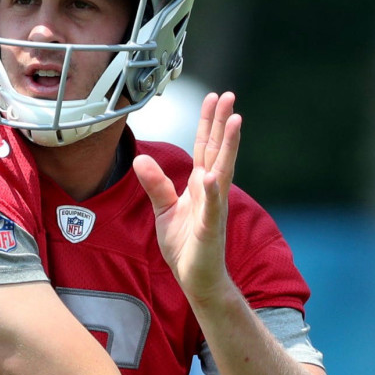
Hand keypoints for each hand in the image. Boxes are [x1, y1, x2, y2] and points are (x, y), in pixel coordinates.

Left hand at [133, 92, 241, 300]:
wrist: (196, 278)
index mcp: (199, 185)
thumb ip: (155, 184)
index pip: (205, 147)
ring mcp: (213, 208)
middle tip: (229, 96)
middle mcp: (211, 192)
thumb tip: (139, 159)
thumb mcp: (163, 209)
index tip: (214, 98)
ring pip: (222, 171)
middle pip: (217, 151)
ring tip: (235, 121)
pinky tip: (212, 176)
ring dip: (229, 147)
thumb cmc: (184, 244)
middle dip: (223, 123)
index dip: (208, 123)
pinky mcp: (209, 228)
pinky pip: (211, 207)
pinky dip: (212, 192)